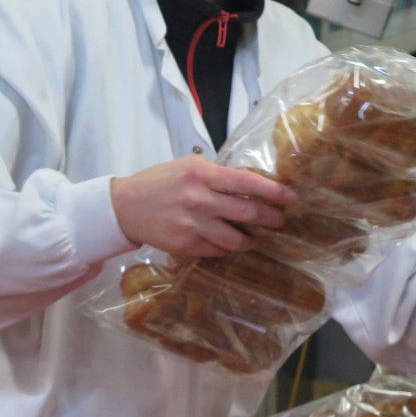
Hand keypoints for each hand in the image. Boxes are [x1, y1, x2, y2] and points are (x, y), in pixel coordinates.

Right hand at [111, 157, 294, 256]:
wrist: (125, 206)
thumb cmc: (159, 182)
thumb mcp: (189, 166)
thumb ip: (218, 174)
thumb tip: (250, 184)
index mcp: (202, 175)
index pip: (248, 183)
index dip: (274, 192)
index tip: (290, 198)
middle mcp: (200, 200)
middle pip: (247, 212)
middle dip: (270, 218)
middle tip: (279, 220)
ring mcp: (192, 225)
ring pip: (235, 238)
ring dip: (251, 239)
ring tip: (257, 237)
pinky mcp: (185, 246)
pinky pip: (216, 250)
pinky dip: (226, 247)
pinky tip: (229, 243)